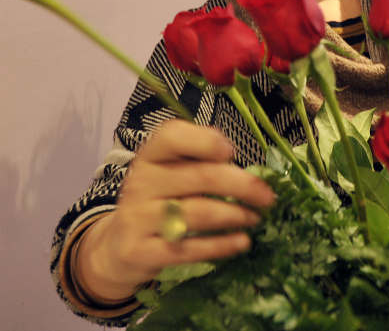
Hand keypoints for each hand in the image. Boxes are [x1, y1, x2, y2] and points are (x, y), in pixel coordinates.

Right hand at [74, 120, 275, 302]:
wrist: (120, 245)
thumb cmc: (157, 201)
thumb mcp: (169, 173)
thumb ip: (198, 160)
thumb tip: (235, 156)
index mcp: (150, 156)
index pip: (171, 137)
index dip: (204, 141)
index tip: (232, 151)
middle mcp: (141, 182)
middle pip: (200, 177)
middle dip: (242, 185)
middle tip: (267, 197)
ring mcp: (138, 218)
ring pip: (199, 214)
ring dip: (236, 216)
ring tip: (255, 218)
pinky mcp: (141, 251)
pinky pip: (189, 249)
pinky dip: (221, 245)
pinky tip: (241, 242)